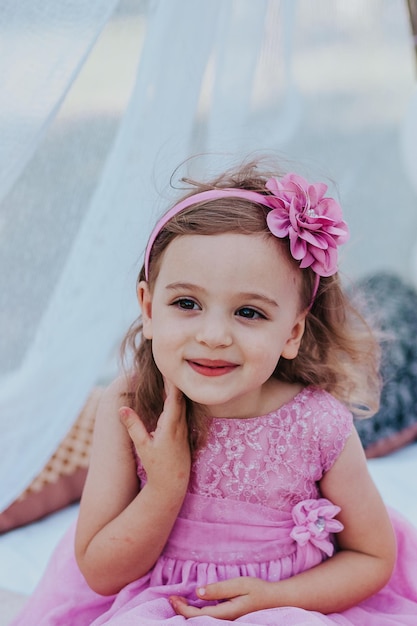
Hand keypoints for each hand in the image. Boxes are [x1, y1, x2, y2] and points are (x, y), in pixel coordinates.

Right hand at [119, 379, 190, 494]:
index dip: (171, 382)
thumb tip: (121, 409)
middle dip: (174, 383)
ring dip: (176, 392)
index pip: (174, 397)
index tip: (167, 369)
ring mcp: (184, 430)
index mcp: (171, 425)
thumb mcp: (142, 446)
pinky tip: (172, 399)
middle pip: (180, 398)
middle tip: (167, 369)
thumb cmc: (157, 467)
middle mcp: (181, 425)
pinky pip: (183, 413)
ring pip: (183, 405)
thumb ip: (133, 426)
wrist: (172, 485)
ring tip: (169, 379)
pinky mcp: (184, 435)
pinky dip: (177, 403)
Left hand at [170, 577, 273, 620]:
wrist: (275, 600)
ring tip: (177, 600)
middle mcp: (225, 622)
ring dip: (188, 611)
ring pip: (202, 621)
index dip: (182, 608)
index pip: (197, 615)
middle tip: (171, 598)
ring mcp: (227, 622)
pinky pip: (208, 618)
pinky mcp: (229, 619)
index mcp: (226, 614)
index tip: (172, 598)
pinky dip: (197, 612)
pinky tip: (193, 604)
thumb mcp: (239, 585)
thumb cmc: (258, 590)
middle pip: (197, 621)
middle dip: (182, 610)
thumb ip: (219, 589)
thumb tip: (198, 592)